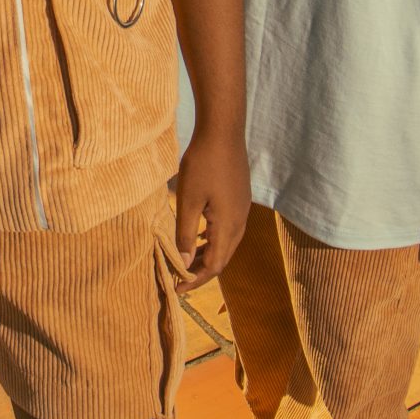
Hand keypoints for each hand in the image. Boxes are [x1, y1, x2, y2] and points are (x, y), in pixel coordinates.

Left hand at [173, 118, 250, 287]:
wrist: (223, 131)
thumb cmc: (203, 163)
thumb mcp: (188, 200)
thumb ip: (186, 234)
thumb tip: (184, 263)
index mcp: (228, 225)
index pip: (214, 265)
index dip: (195, 279)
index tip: (177, 287)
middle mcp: (240, 221)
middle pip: (224, 258)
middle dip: (202, 271)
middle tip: (180, 278)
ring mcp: (243, 209)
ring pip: (227, 244)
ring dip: (208, 255)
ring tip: (187, 261)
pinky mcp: (240, 198)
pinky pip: (229, 229)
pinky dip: (214, 239)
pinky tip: (200, 236)